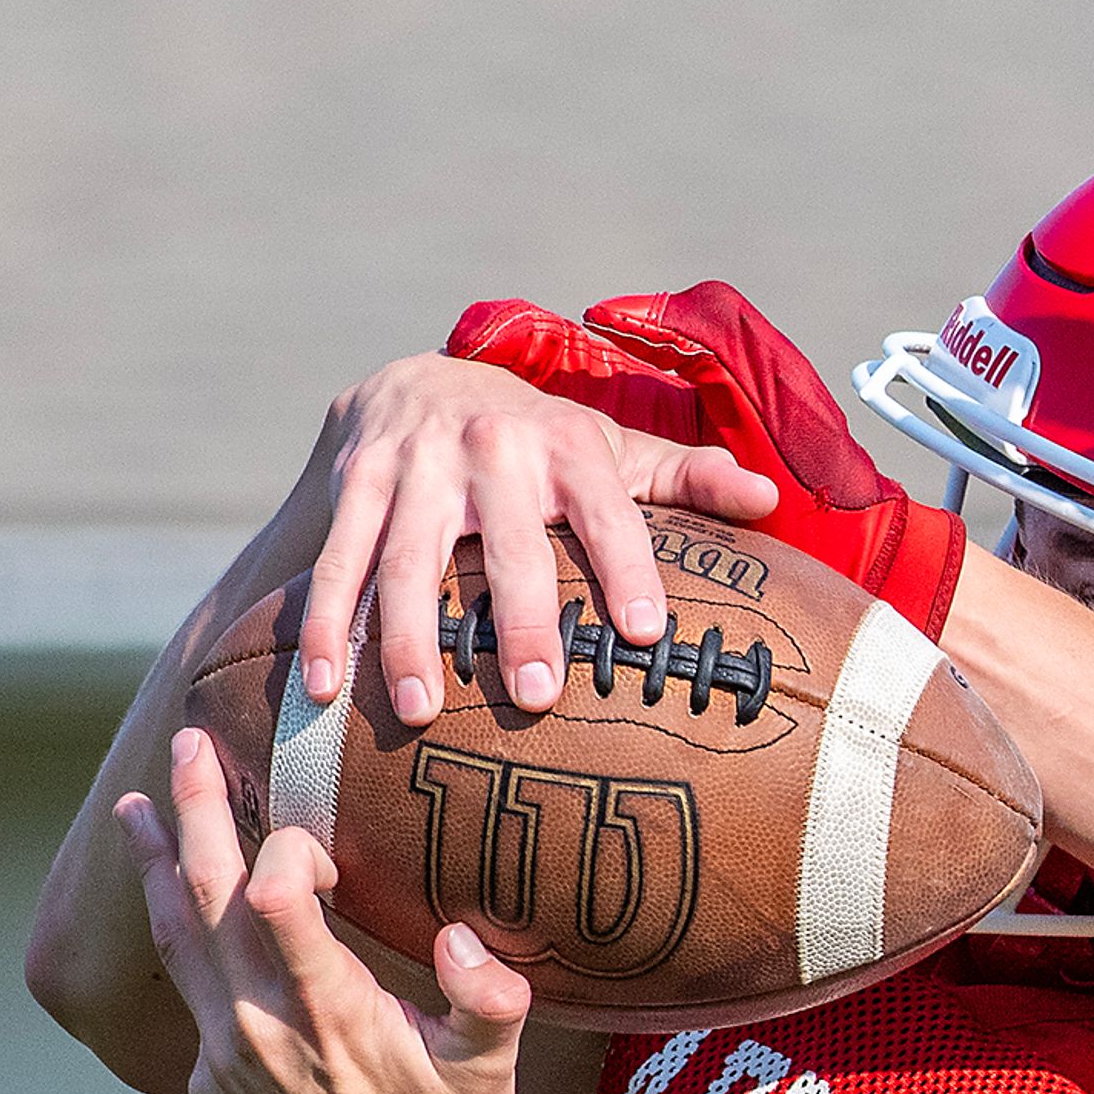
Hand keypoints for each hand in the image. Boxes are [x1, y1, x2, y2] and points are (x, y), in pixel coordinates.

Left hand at [116, 727, 524, 1093]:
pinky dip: (179, 933)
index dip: (291, 851)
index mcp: (327, 1015)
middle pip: (206, 898)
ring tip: (136, 808)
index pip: (277, 900)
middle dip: (192, 813)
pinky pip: (186, 990)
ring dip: (156, 866)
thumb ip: (489, 1000)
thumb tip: (462, 941)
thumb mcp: (490, 1073)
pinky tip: (183, 905)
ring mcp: (222, 1056)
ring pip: (177, 940)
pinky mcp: (208, 1080)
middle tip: (185, 747)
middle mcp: (258, 1029)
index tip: (325, 848)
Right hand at [305, 352, 778, 725]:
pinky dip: (326, 624)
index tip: (646, 635)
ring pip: (407, 560)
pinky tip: (322, 688)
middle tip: (533, 699)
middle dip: (520, 622)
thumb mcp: (613, 450)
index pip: (610, 513)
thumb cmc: (539, 443)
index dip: (629, 570)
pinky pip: (335, 562)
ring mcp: (415, 467)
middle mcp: (492, 448)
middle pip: (507, 546)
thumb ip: (689, 479)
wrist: (419, 381)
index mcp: (568, 445)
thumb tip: (771, 499)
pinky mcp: (354, 484)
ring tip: (421, 711)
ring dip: (408, 638)